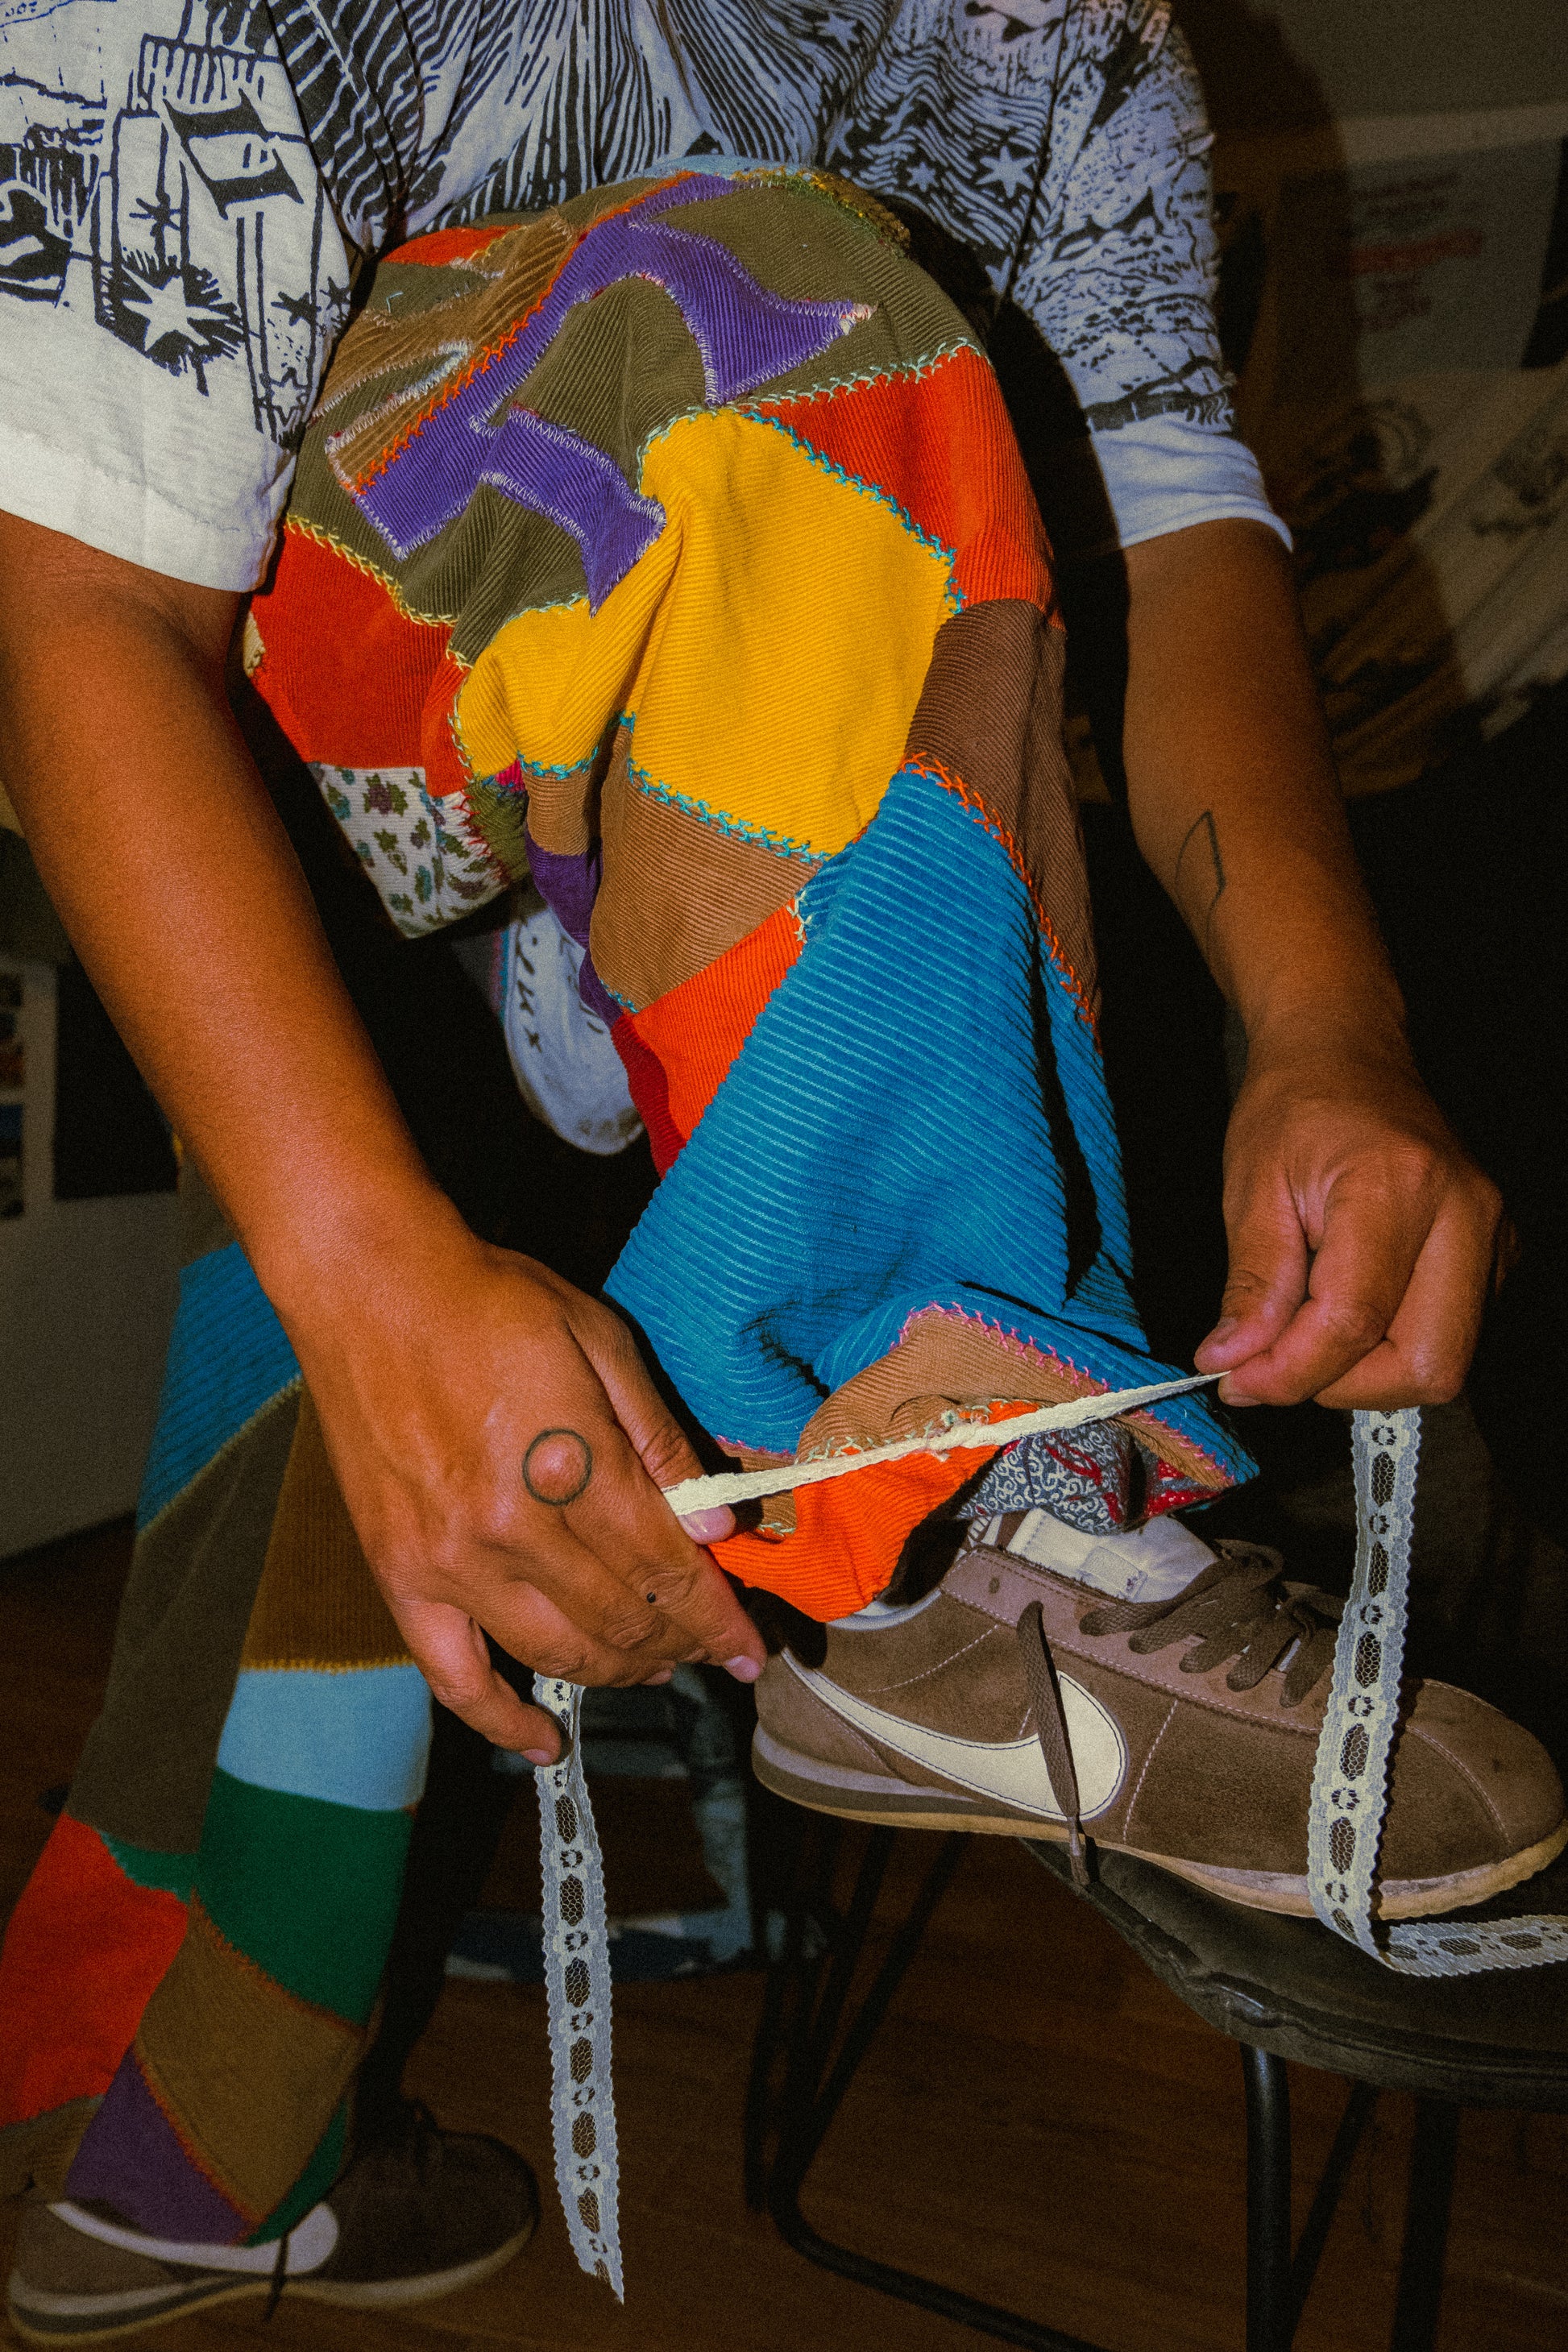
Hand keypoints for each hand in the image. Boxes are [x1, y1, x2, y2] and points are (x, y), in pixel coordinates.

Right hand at [288, 1217, 761, 1759]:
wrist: (369, 1286)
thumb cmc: (493, 1302)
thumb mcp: (600, 1343)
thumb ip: (659, 1440)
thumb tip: (715, 1530)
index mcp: (573, 1469)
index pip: (669, 1573)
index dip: (720, 1619)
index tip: (753, 1649)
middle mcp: (513, 1532)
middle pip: (623, 1621)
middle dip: (682, 1646)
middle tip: (712, 1650)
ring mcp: (450, 1562)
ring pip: (556, 1655)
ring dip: (619, 1672)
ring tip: (654, 1667)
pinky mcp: (398, 1573)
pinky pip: (452, 1675)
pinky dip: (501, 1720)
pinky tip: (542, 1744)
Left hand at [1193, 1017, 1511, 1409]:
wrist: (1347, 1052)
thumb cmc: (1294, 1107)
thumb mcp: (1251, 1188)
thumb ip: (1250, 1283)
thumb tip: (1232, 1361)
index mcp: (1397, 1185)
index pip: (1353, 1320)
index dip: (1289, 1369)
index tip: (1235, 1379)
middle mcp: (1465, 1213)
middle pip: (1428, 1363)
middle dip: (1343, 1386)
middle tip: (1276, 1362)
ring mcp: (1494, 1235)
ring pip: (1446, 1362)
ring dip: (1367, 1372)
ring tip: (1306, 1328)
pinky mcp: (1496, 1254)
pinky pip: (1453, 1336)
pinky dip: (1392, 1348)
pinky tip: (1346, 1311)